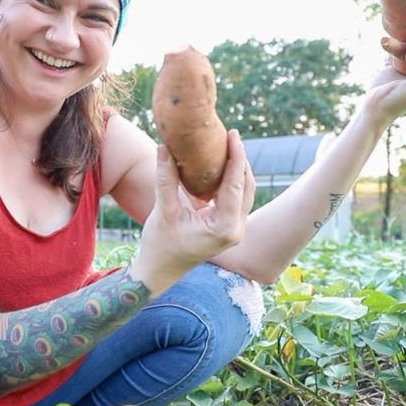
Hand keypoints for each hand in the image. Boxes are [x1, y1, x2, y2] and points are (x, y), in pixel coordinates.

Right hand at [130, 130, 255, 293]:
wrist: (159, 271)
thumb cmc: (160, 244)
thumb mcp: (163, 210)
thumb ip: (166, 179)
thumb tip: (164, 147)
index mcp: (225, 227)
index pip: (236, 184)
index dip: (236, 156)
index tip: (233, 134)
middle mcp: (236, 229)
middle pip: (246, 186)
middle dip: (240, 160)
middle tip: (230, 136)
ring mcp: (235, 230)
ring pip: (244, 192)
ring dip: (237, 170)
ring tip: (227, 146)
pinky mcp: (228, 228)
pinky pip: (236, 199)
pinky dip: (230, 181)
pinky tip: (219, 166)